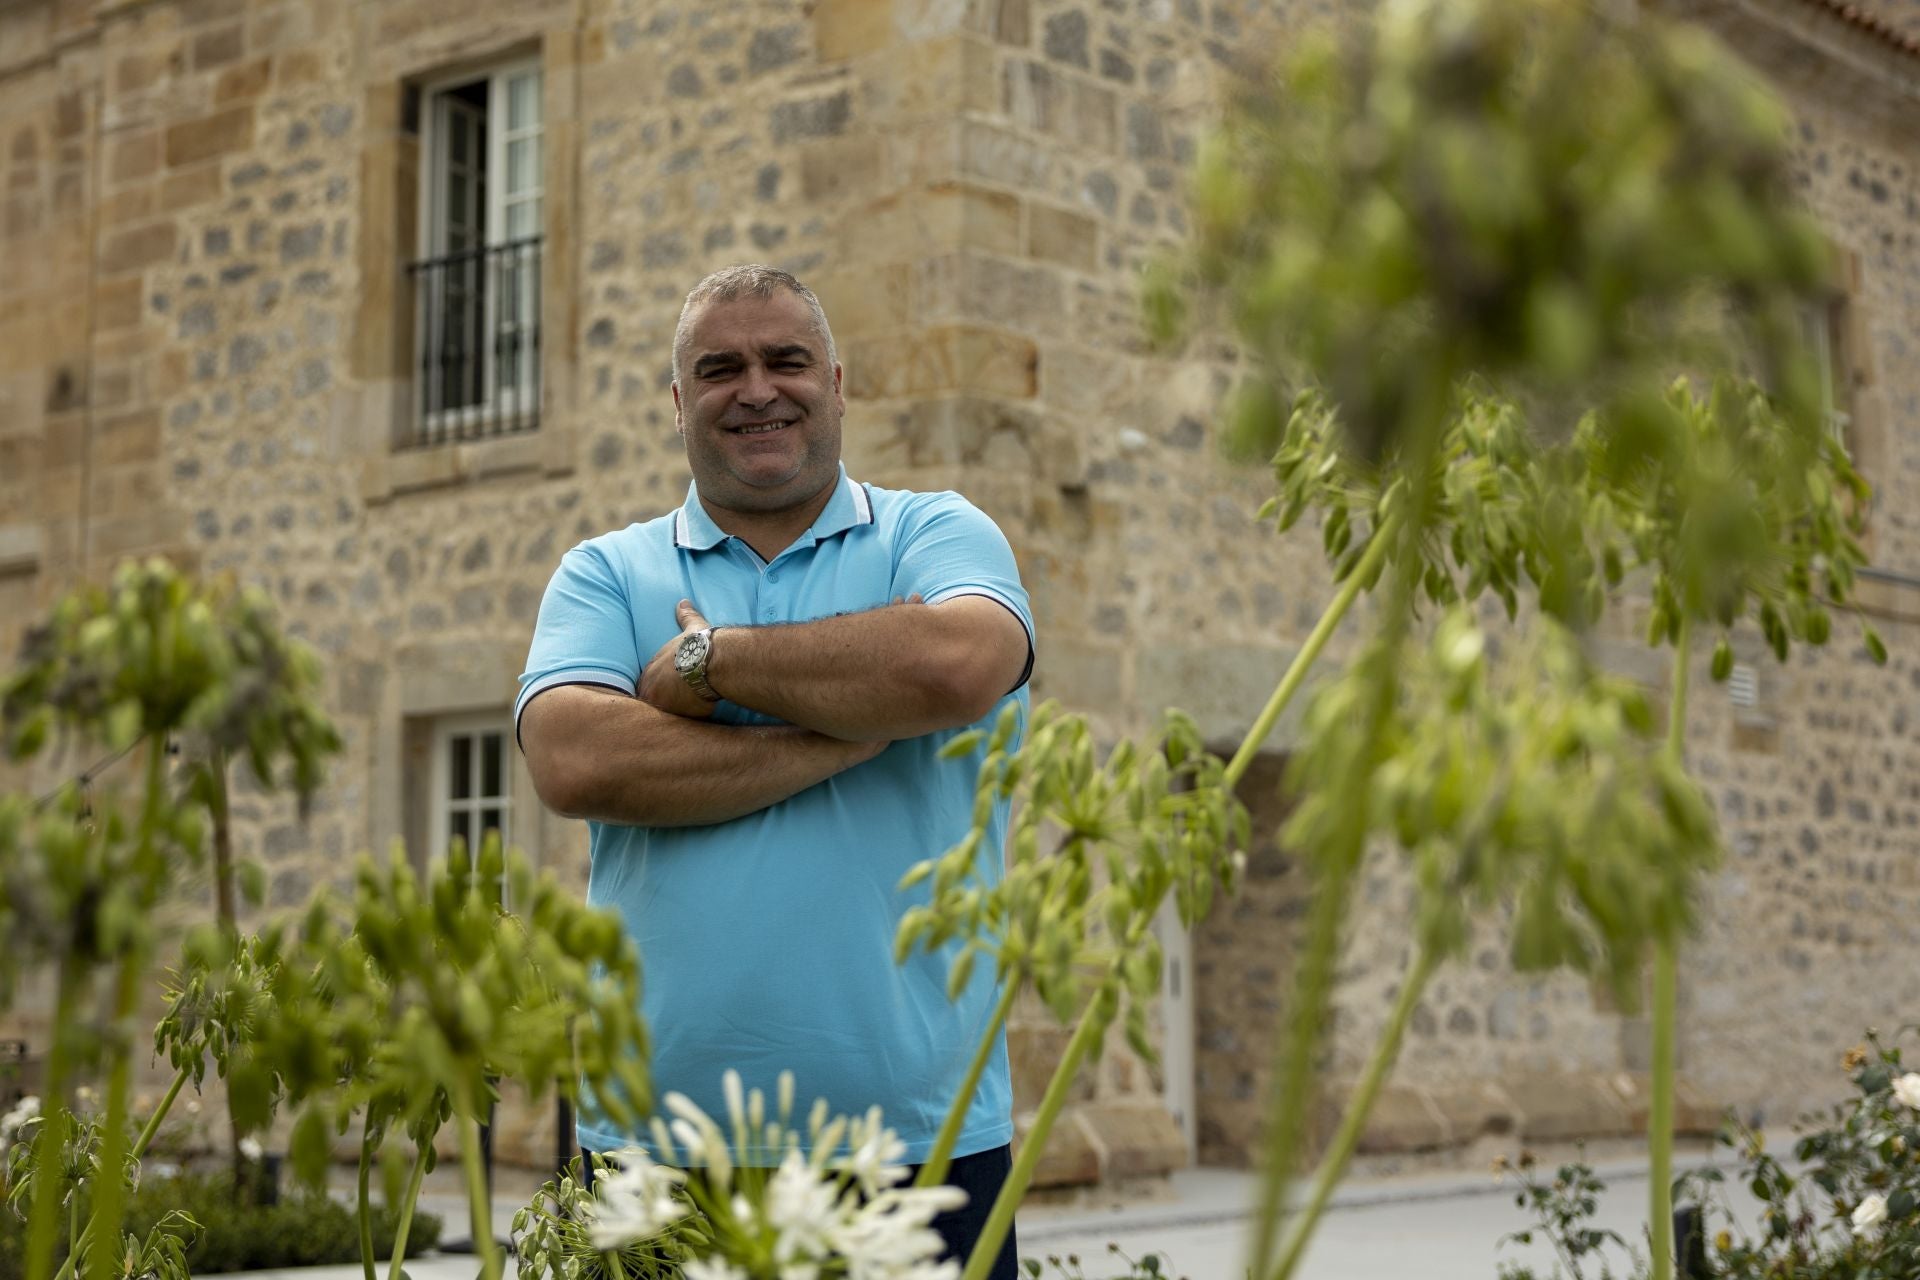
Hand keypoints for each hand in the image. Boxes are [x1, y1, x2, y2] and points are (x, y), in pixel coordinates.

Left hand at [638, 600, 720, 719]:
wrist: (712, 660)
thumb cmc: (702, 644)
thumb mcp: (691, 627)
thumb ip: (685, 616)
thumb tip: (683, 601)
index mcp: (652, 668)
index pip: (647, 682)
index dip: (659, 687)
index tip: (670, 689)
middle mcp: (650, 686)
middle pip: (650, 700)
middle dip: (661, 703)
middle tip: (679, 704)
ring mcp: (659, 702)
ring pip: (661, 714)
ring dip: (671, 714)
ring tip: (686, 715)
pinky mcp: (672, 715)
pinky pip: (676, 723)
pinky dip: (685, 722)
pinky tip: (696, 719)